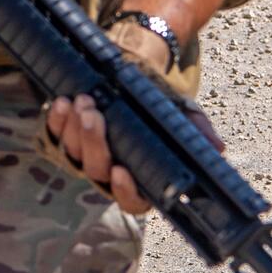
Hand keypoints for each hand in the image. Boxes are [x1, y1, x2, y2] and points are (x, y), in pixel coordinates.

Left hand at [45, 86, 225, 215]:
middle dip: (93, 143)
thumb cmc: (159, 101)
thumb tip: (217, 148)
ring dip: (74, 129)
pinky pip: (54, 135)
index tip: (120, 171)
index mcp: (142, 176)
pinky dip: (57, 121)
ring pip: (73, 154)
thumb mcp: (181, 113)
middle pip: (96, 171)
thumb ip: (196, 131)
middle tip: (96, 115)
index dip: (125, 191)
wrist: (134, 72)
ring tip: (84, 101)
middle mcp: (110, 172)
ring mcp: (84, 155)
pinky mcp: (64, 136)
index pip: (133, 200)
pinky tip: (62, 103)